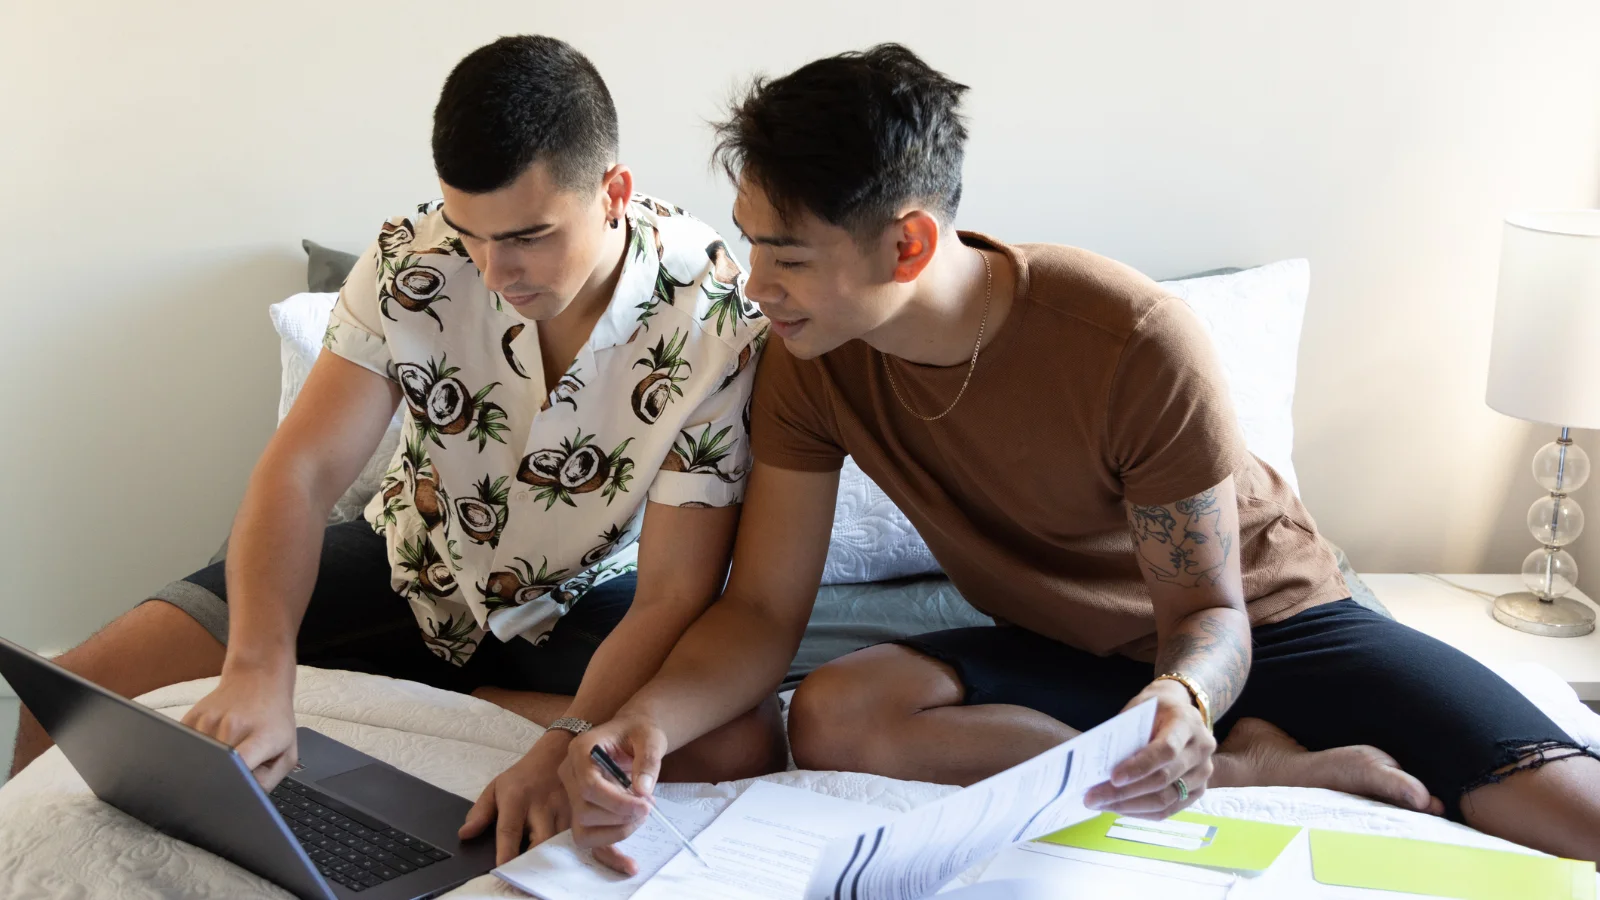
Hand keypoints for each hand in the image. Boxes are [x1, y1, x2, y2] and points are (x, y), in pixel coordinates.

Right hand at [180, 663, 297, 789]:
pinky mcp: (190, 718)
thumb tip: (243, 800)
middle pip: (214, 767)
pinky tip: (210, 746)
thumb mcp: (287, 752)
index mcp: (261, 736)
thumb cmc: (274, 720)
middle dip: (217, 779)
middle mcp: (233, 726)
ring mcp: (209, 720)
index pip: (240, 765)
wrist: (258, 679)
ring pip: (197, 760)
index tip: (226, 797)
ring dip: (206, 765)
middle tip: (225, 781)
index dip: (231, 785)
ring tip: (223, 754)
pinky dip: (194, 754)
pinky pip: (185, 748)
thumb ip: (267, 781)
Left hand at [460, 730, 574, 864]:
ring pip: (559, 842)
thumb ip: (480, 812)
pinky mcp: (578, 813)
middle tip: (524, 873)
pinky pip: (572, 837)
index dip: (506, 853)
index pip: (509, 830)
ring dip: (549, 856)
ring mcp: (563, 809)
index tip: (502, 869)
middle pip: (540, 841)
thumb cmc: (523, 776)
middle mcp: (541, 805)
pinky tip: (558, 854)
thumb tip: (465, 834)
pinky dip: (564, 848)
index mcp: (516, 798)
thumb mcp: (496, 788)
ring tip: (540, 866)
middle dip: (532, 860)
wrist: (557, 753)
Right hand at [559, 714, 669, 875]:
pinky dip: (609, 854)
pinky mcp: (582, 811)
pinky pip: (589, 840)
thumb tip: (642, 790)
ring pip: (583, 830)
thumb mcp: (649, 737)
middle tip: (647, 808)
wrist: (632, 734)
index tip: (646, 805)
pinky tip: (630, 865)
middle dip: (620, 816)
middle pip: (584, 810)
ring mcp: (572, 795)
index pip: (588, 785)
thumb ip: (647, 760)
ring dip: (616, 832)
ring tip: (640, 817)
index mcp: (580, 750)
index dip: (617, 802)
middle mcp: (569, 774)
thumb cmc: (638, 732)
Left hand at [1083, 679, 1215, 817]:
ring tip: (1101, 805)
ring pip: (1165, 799)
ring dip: (1129, 806)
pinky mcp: (1199, 790)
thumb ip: (1125, 734)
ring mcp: (1203, 772)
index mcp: (1187, 722)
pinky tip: (1119, 808)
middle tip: (1093, 798)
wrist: (1179, 712)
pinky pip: (1169, 809)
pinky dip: (1141, 812)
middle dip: (1125, 792)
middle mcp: (1202, 748)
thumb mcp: (1139, 709)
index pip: (1166, 750)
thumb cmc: (1154, 709)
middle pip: (1163, 778)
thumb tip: (1099, 766)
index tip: (1113, 778)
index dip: (1140, 766)